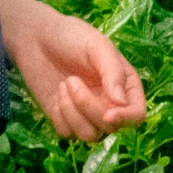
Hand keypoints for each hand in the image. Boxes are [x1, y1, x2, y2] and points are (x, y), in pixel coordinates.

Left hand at [4, 0, 148, 141]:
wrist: (36, 37)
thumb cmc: (71, 36)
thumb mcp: (97, 46)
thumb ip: (113, 73)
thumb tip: (121, 103)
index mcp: (125, 85)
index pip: (136, 114)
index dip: (126, 119)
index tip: (108, 115)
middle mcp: (109, 103)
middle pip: (111, 126)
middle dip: (89, 107)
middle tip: (71, 80)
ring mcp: (86, 113)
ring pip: (89, 136)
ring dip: (73, 112)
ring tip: (63, 84)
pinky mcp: (64, 118)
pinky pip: (68, 134)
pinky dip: (60, 116)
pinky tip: (56, 92)